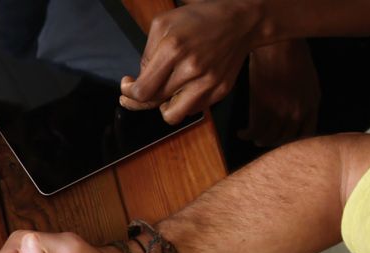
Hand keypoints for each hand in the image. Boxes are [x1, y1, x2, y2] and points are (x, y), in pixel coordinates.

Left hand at [119, 0, 263, 123]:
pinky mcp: (220, 91)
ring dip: (162, 108)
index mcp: (173, 50)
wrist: (242, 22)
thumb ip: (147, 53)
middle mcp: (191, 69)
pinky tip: (182, 89)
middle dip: (138, 101)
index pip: (142, 90)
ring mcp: (208, 83)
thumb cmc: (200, 19)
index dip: (129, 94)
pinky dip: (183, 103)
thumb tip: (140, 79)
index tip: (127, 87)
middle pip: (153, 103)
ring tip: (162, 95)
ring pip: (173, 116)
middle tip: (134, 96)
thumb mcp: (163, 24)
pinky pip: (193, 110)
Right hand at [238, 40, 319, 146]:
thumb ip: (304, 97)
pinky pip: (254, 130)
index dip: (294, 140)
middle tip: (265, 139)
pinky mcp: (262, 108)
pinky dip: (247, 135)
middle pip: (286, 138)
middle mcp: (298, 111)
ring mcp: (280, 111)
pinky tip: (241, 133)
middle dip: (274, 141)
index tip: (284, 140)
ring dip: (259, 140)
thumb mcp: (308, 78)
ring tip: (252, 137)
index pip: (306, 134)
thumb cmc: (292, 53)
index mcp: (312, 103)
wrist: (279, 44)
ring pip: (270, 138)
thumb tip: (294, 110)